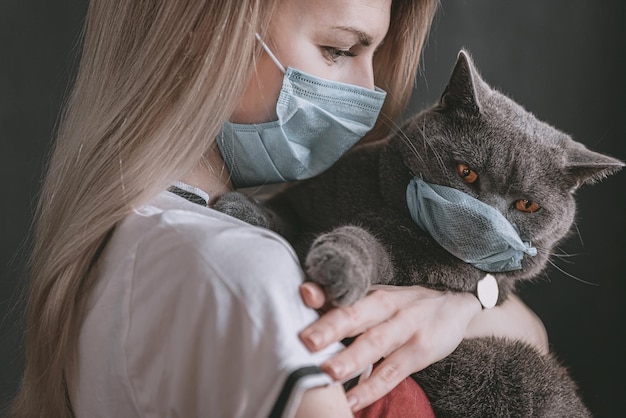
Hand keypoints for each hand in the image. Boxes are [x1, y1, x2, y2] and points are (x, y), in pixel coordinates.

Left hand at [298, 282, 481, 411]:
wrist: (456, 305)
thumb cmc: (403, 304)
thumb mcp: (377, 297)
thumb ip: (342, 300)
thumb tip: (305, 294)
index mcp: (372, 292)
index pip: (345, 292)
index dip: (324, 295)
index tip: (302, 297)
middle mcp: (388, 306)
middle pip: (356, 314)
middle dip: (331, 328)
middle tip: (306, 341)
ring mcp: (406, 328)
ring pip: (375, 343)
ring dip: (352, 358)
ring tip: (328, 373)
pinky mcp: (421, 350)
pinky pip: (393, 371)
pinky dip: (373, 387)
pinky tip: (354, 400)